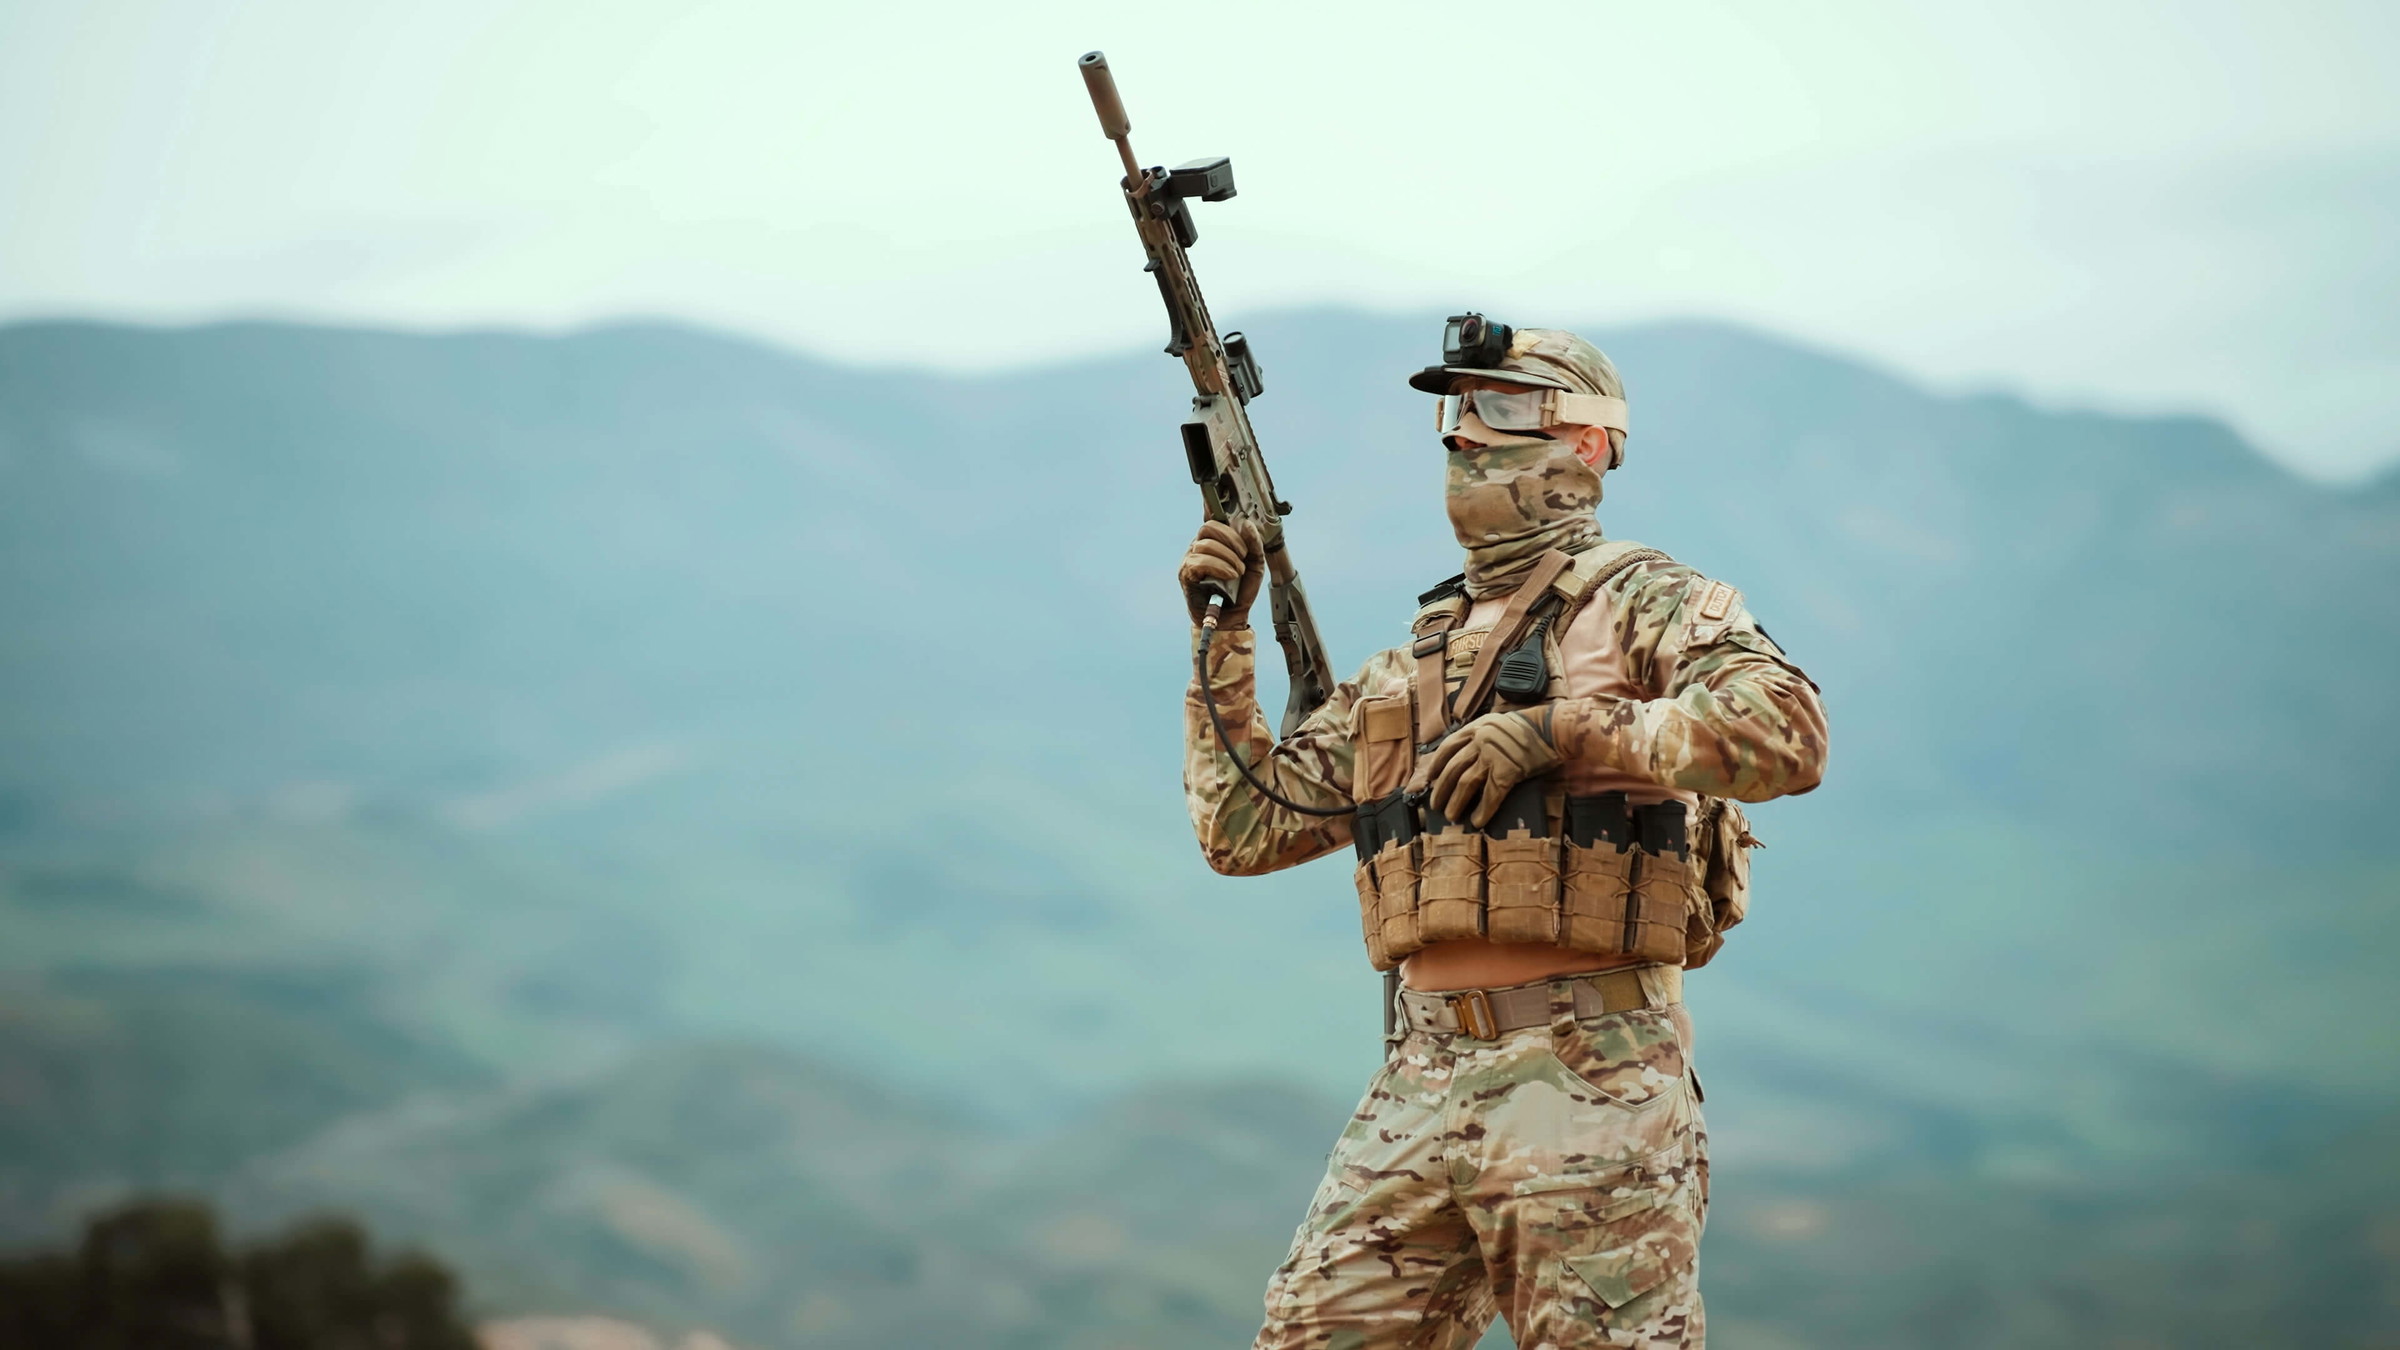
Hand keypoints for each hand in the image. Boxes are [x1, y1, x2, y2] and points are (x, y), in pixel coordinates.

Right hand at [1179, 519, 1264, 627]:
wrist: (1231, 617)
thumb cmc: (1240, 590)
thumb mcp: (1254, 565)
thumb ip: (1254, 544)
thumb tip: (1247, 524)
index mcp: (1213, 542)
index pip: (1214, 521)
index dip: (1226, 522)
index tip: (1239, 529)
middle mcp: (1198, 548)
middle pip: (1208, 528)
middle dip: (1231, 539)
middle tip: (1244, 556)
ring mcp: (1190, 560)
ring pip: (1205, 545)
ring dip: (1228, 557)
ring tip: (1238, 571)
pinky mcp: (1186, 574)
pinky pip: (1199, 562)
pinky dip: (1219, 566)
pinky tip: (1230, 575)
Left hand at [1425, 707, 1561, 827]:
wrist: (1552, 729)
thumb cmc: (1529, 728)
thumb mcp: (1497, 724)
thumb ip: (1480, 737)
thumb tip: (1467, 759)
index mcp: (1476, 727)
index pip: (1447, 747)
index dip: (1436, 765)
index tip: (1430, 778)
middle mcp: (1480, 740)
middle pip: (1453, 768)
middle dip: (1441, 789)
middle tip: (1435, 804)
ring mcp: (1493, 756)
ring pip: (1466, 783)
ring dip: (1456, 802)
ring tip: (1451, 815)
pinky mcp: (1507, 771)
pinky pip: (1491, 795)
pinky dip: (1483, 810)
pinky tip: (1477, 821)